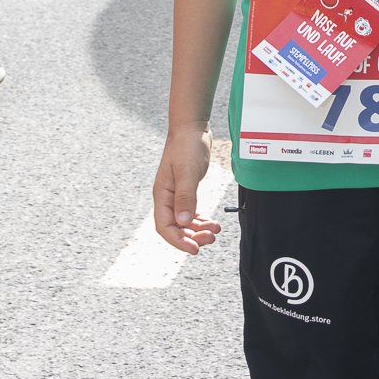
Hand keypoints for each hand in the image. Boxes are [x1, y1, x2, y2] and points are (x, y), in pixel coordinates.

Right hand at [154, 125, 219, 253]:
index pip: (164, 226)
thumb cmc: (187, 146)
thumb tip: (183, 222)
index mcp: (162, 194)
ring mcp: (176, 194)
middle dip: (192, 237)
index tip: (194, 249)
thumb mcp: (187, 172)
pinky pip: (190, 213)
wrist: (192, 129)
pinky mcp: (186, 190)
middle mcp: (166, 197)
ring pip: (184, 222)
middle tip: (211, 238)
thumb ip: (185, 197)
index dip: (177, 241)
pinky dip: (200, 220)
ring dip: (198, 230)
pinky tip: (211, 222)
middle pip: (175, 227)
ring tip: (215, 230)